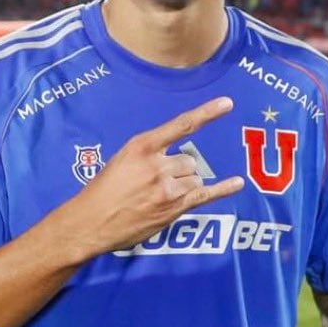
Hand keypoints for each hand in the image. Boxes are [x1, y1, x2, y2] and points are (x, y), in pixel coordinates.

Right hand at [68, 96, 244, 256]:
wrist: (90, 223)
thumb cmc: (103, 192)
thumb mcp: (121, 161)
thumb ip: (149, 156)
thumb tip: (180, 161)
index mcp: (142, 146)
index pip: (182, 125)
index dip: (207, 113)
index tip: (227, 103)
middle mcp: (158, 164)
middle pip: (190, 161)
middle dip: (180, 171)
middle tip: (158, 186)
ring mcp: (167, 187)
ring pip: (195, 179)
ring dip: (185, 186)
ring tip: (161, 197)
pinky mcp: (173, 208)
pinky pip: (205, 195)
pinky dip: (224, 189)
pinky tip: (237, 183)